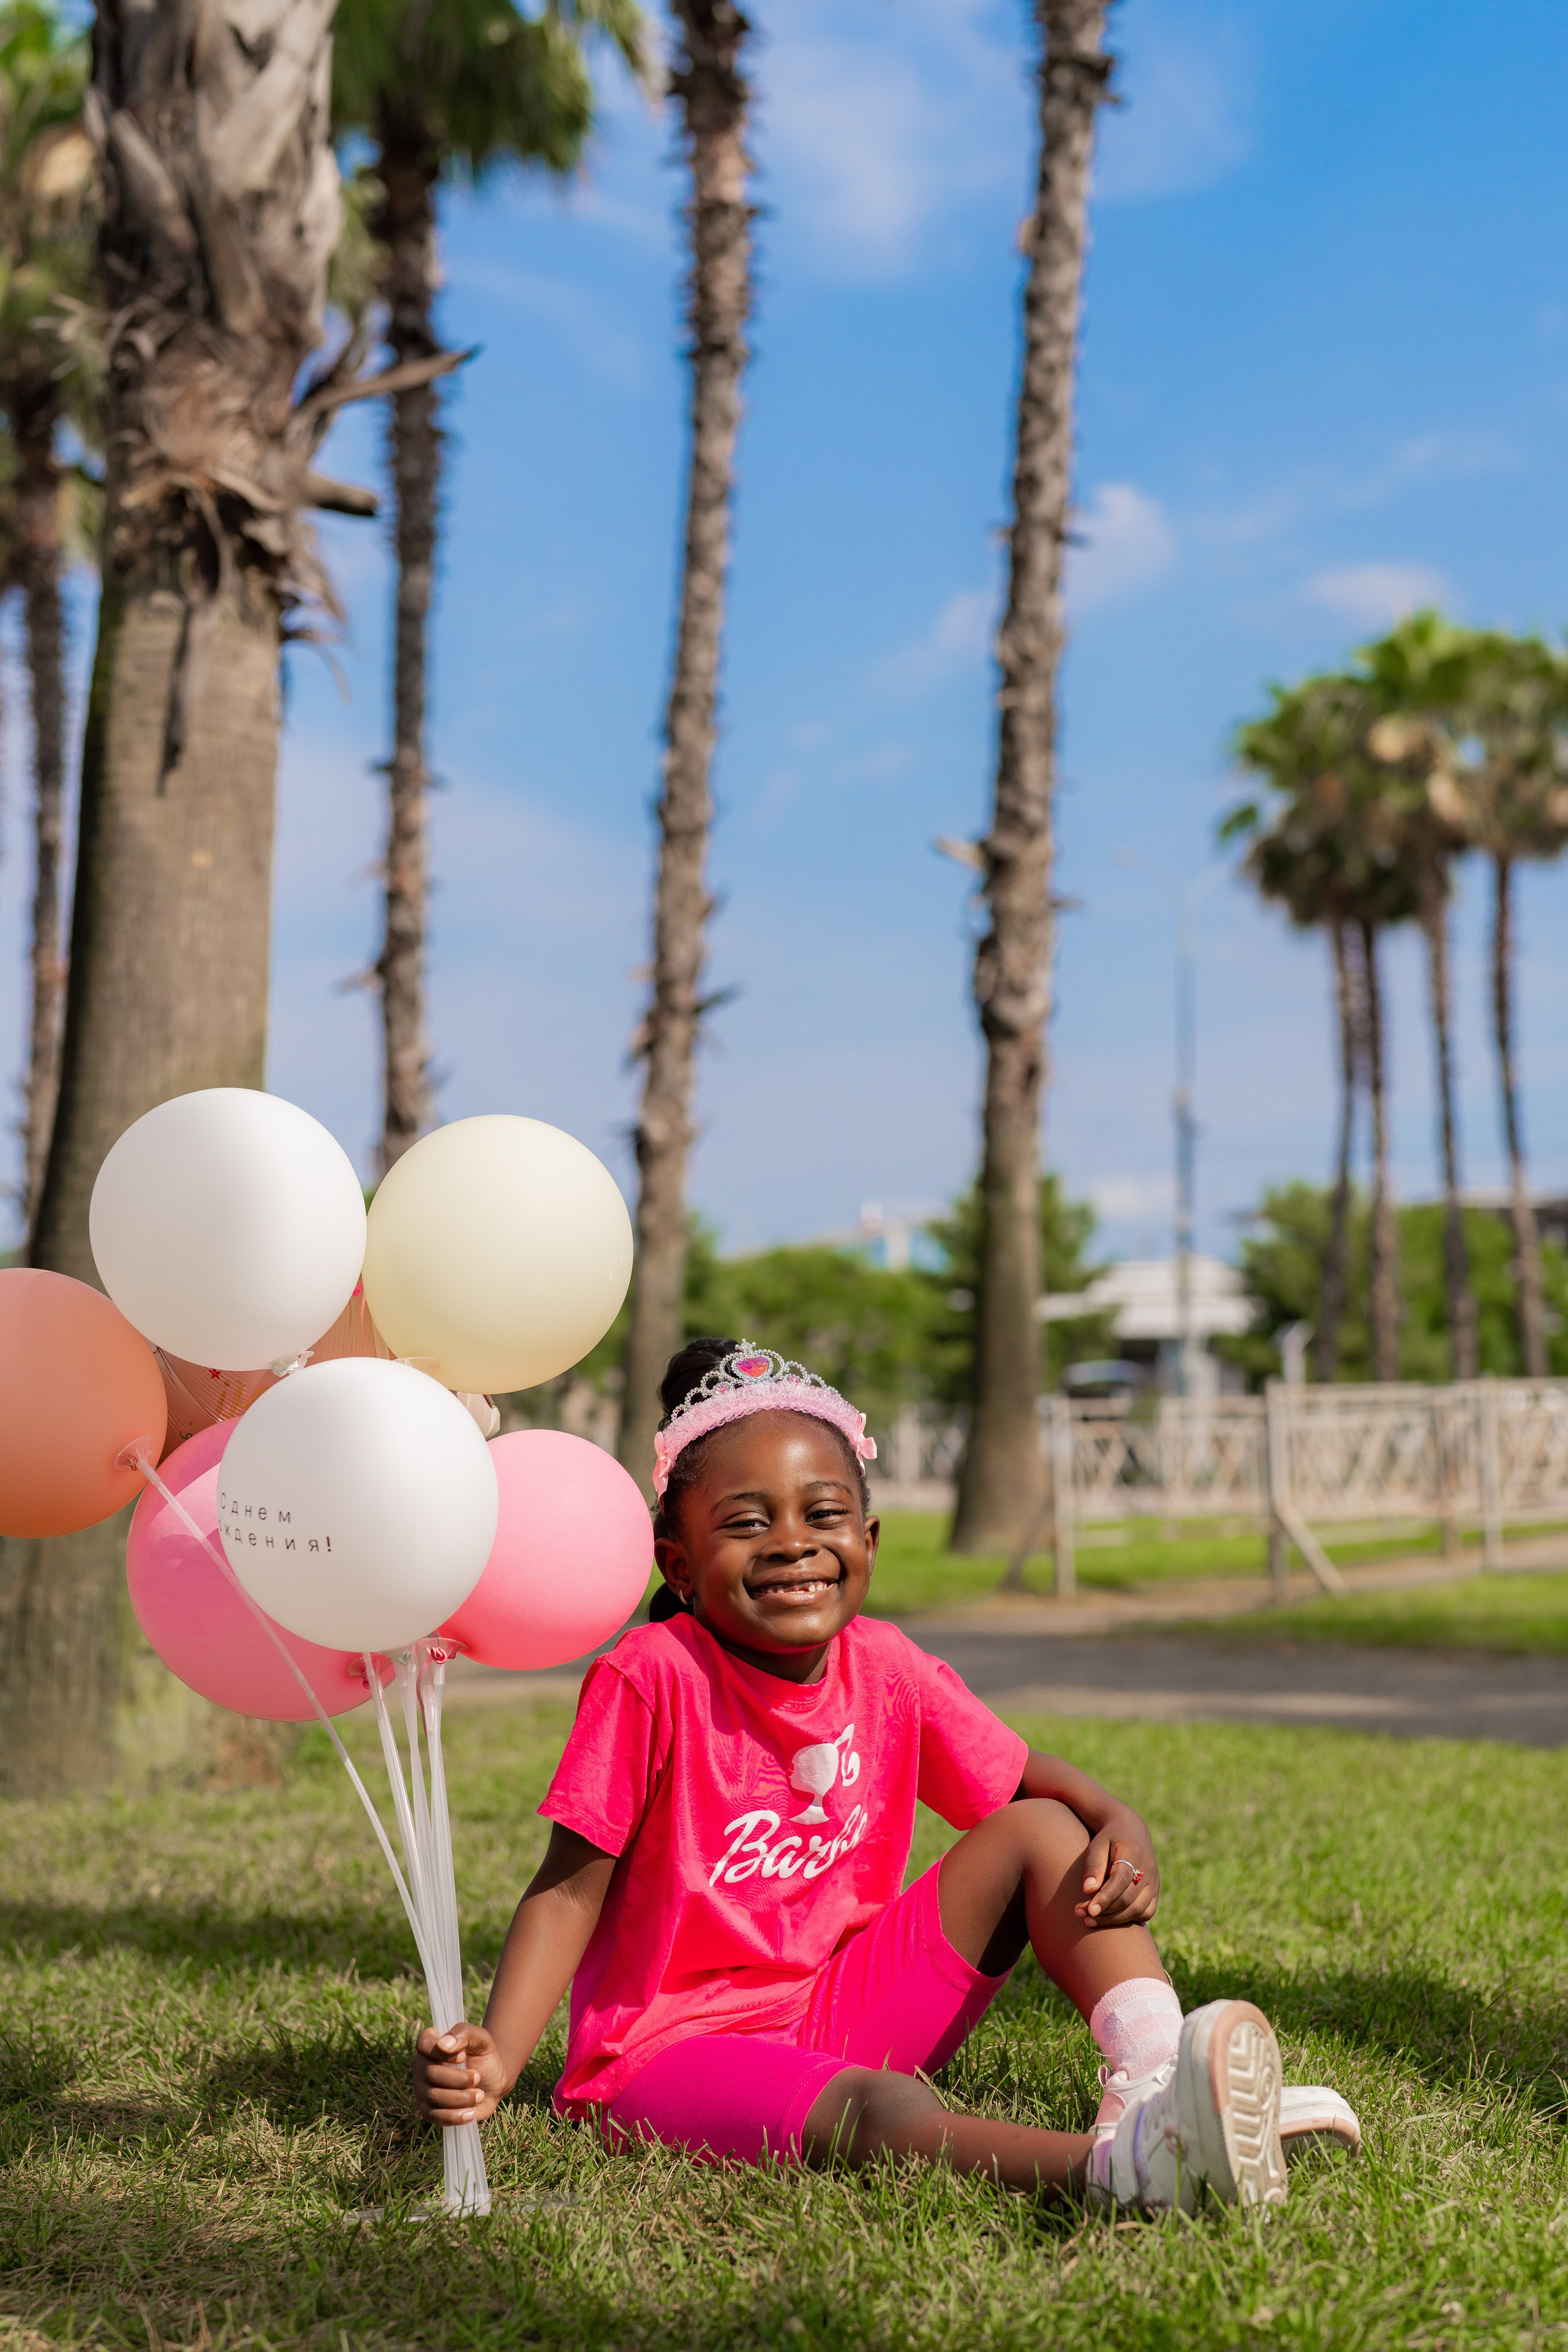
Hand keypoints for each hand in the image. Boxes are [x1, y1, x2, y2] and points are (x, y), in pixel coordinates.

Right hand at [413, 2021, 509, 2126]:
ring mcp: (422, 2089)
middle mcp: (421, 2065)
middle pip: (429, 2073)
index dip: (442, 2053)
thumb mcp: (481, 2038)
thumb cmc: (484, 2055)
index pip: (423, 2044)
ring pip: (433, 2096)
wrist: (494, 2081)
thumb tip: (443, 2044)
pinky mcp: (428, 2110)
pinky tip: (470, 2114)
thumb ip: (463, 2033)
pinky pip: (433, 2116)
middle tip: (477, 2077)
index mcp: (430, 2042)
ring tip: (479, 2095)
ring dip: (460, 2098)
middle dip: (458, 2079)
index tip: (463, 2056)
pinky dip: (453, 2116)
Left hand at [1075, 1810, 1158, 1928]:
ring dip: (1113, 1920)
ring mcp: (1155, 1883)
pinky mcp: (1155, 1892)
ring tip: (1089, 1920)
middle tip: (1080, 1914)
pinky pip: (1146, 1913)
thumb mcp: (1098, 1844)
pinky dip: (1128, 1919)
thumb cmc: (1109, 1838)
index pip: (1121, 1880)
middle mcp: (1149, 1870)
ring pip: (1137, 1910)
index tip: (1089, 1910)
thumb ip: (1094, 1865)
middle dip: (1104, 1911)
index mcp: (1134, 1853)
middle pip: (1128, 1899)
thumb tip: (1088, 1889)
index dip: (1105, 1897)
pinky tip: (1109, 1920)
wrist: (1131, 1830)